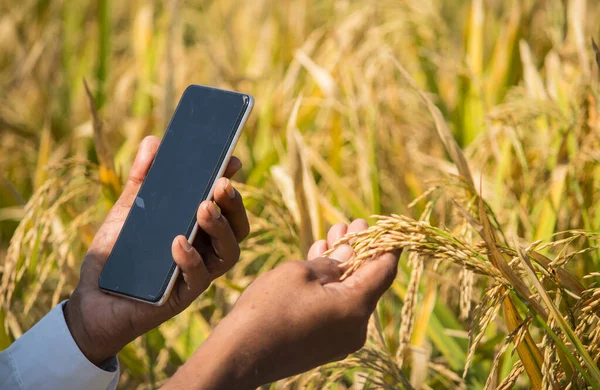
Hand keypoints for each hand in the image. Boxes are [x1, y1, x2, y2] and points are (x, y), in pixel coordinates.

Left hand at [64, 136, 249, 365]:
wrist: (92, 298)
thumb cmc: (116, 253)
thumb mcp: (127, 210)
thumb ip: (141, 178)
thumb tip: (153, 141)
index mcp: (198, 229)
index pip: (226, 206)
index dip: (233, 183)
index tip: (232, 161)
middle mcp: (205, 250)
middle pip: (237, 228)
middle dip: (233, 204)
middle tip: (220, 184)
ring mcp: (197, 274)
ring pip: (228, 253)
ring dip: (220, 229)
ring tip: (203, 208)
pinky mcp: (181, 297)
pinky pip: (198, 280)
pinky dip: (191, 259)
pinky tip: (177, 242)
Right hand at [164, 219, 399, 389]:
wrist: (239, 355)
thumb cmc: (268, 308)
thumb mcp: (299, 272)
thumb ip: (330, 263)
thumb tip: (346, 258)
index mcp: (355, 307)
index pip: (384, 269)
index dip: (387, 244)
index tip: (386, 227)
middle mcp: (355, 327)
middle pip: (366, 281)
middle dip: (357, 250)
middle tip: (350, 224)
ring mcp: (340, 340)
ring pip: (349, 294)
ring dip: (340, 266)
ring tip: (330, 237)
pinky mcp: (325, 345)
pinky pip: (336, 309)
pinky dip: (330, 286)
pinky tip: (318, 264)